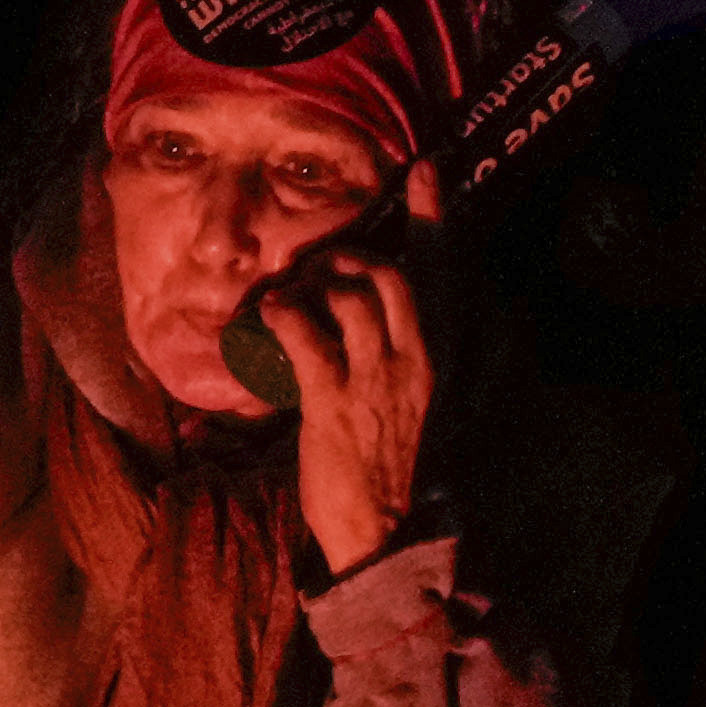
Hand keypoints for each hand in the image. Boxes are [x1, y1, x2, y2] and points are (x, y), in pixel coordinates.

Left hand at [257, 246, 437, 574]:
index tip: (428, 171)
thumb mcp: (414, 406)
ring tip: (285, 306)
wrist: (389, 535)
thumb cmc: (393, 473)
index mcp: (437, 356)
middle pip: (385, 272)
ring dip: (307, 286)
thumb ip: (403, 361)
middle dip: (344, 262)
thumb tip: (371, 327)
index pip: (441, 273)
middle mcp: (412, 357)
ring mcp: (374, 378)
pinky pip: (304, 333)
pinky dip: (279, 316)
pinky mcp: (332, 401)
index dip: (433, 218)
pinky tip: (265, 322)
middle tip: (314, 279)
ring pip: (347, 295)